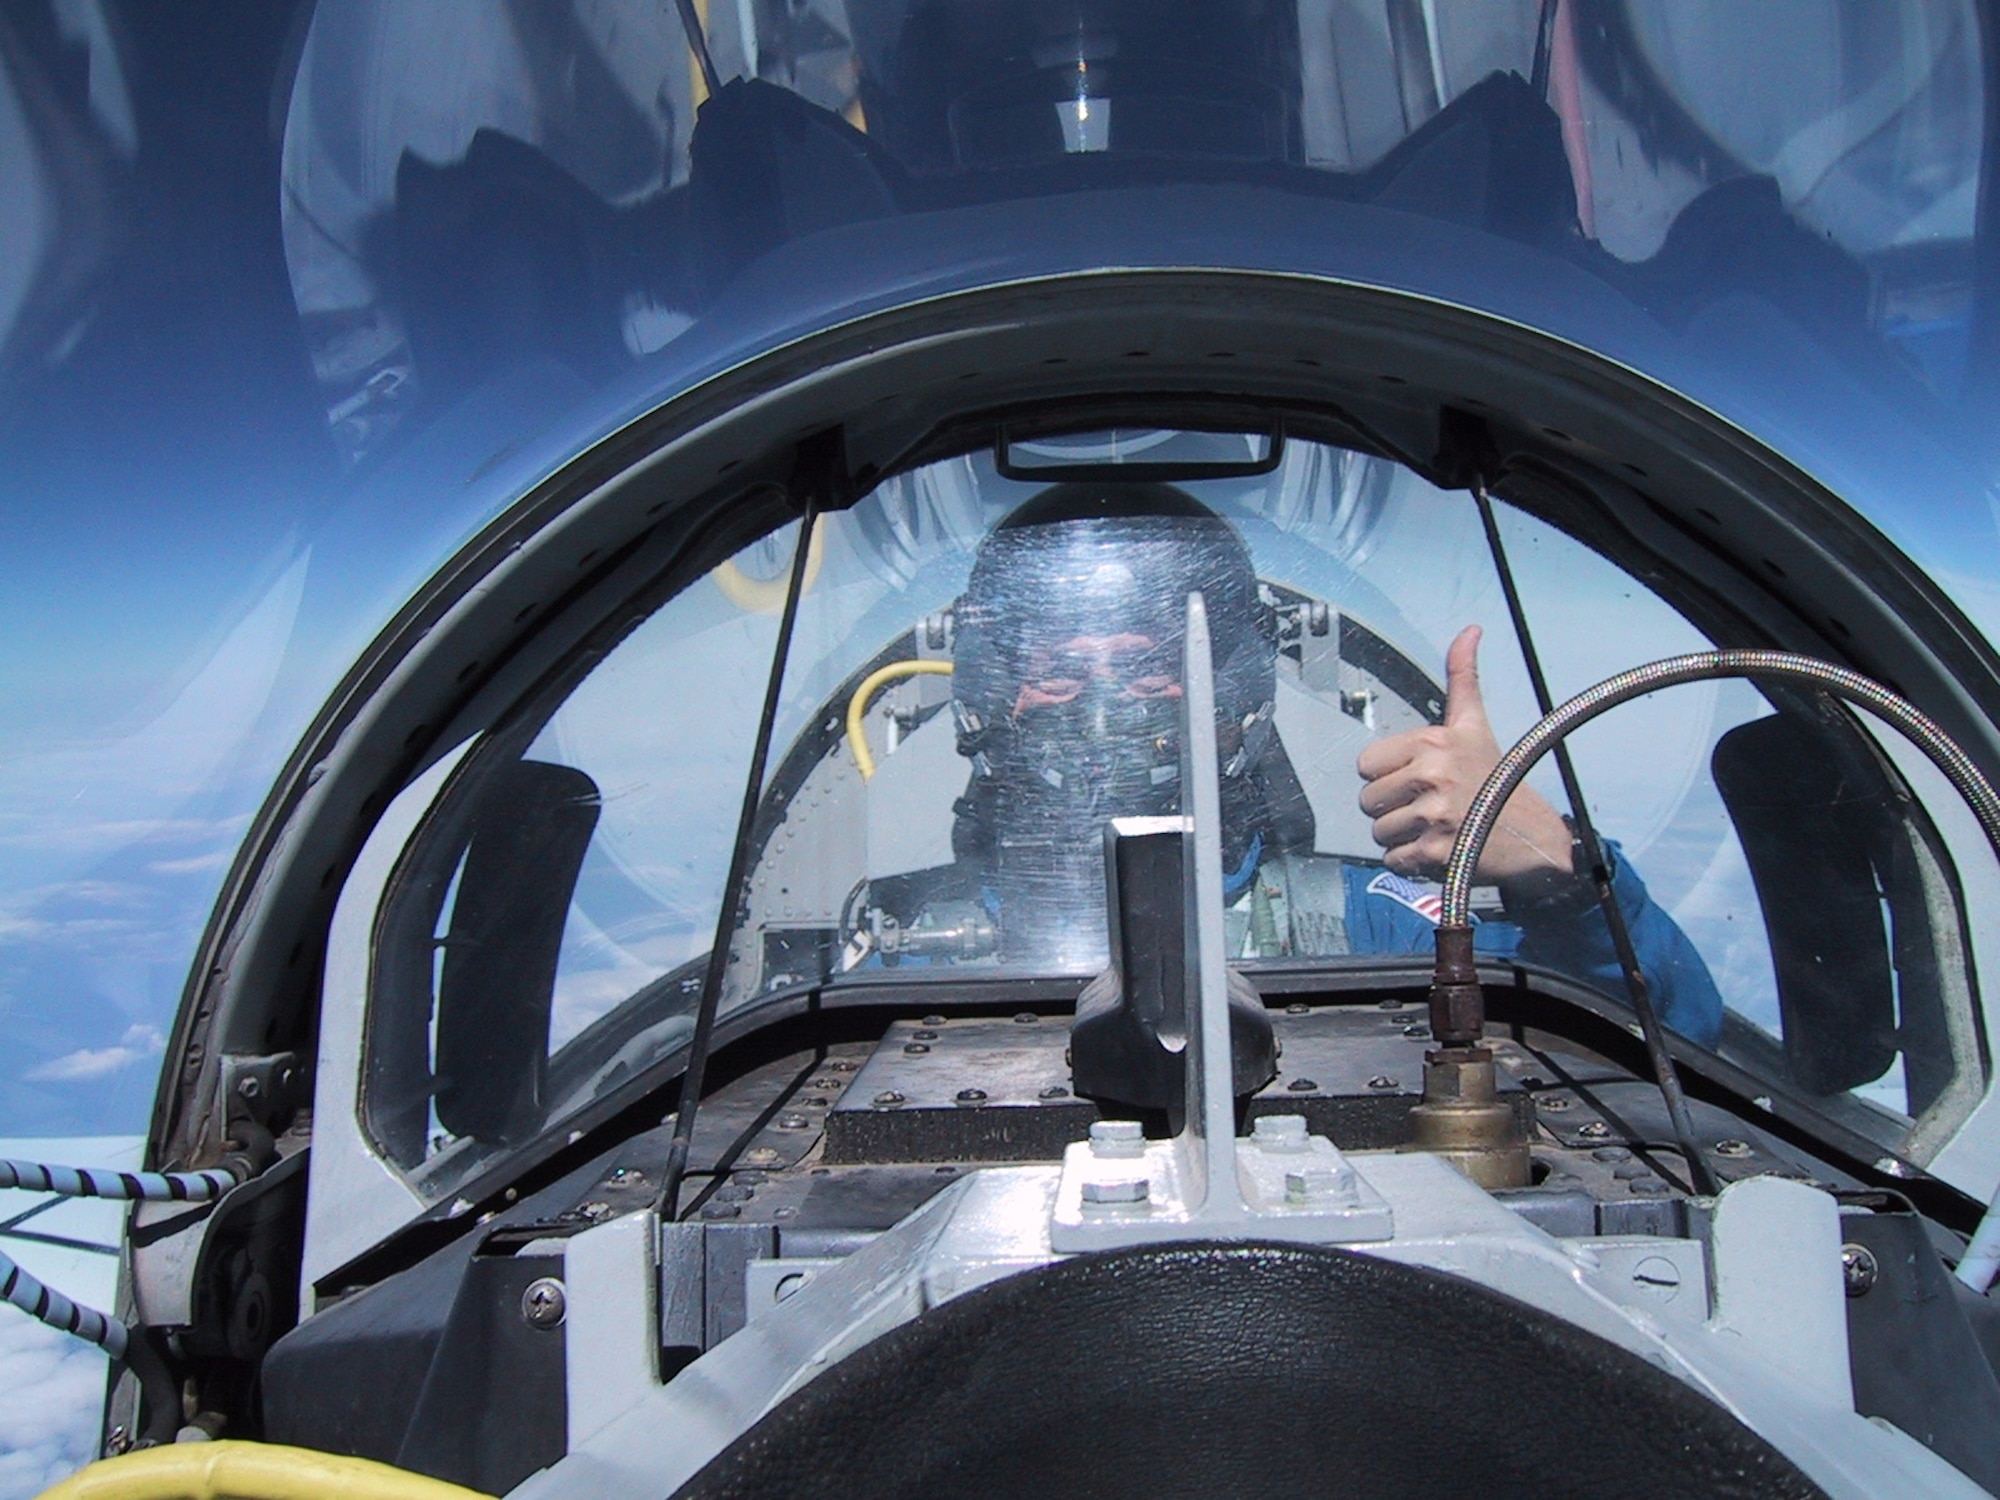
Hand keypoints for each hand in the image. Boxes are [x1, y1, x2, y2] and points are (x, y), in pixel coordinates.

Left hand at [1356, 625, 1574, 892]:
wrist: (1536, 837)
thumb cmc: (1497, 778)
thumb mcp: (1475, 724)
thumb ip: (1462, 677)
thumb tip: (1470, 629)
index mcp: (1433, 742)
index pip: (1366, 765)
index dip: (1387, 776)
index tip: (1417, 779)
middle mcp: (1433, 774)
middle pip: (1368, 801)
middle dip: (1392, 809)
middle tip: (1428, 807)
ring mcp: (1436, 815)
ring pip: (1378, 832)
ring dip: (1400, 837)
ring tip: (1435, 828)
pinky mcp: (1438, 852)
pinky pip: (1394, 860)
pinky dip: (1410, 862)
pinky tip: (1438, 849)